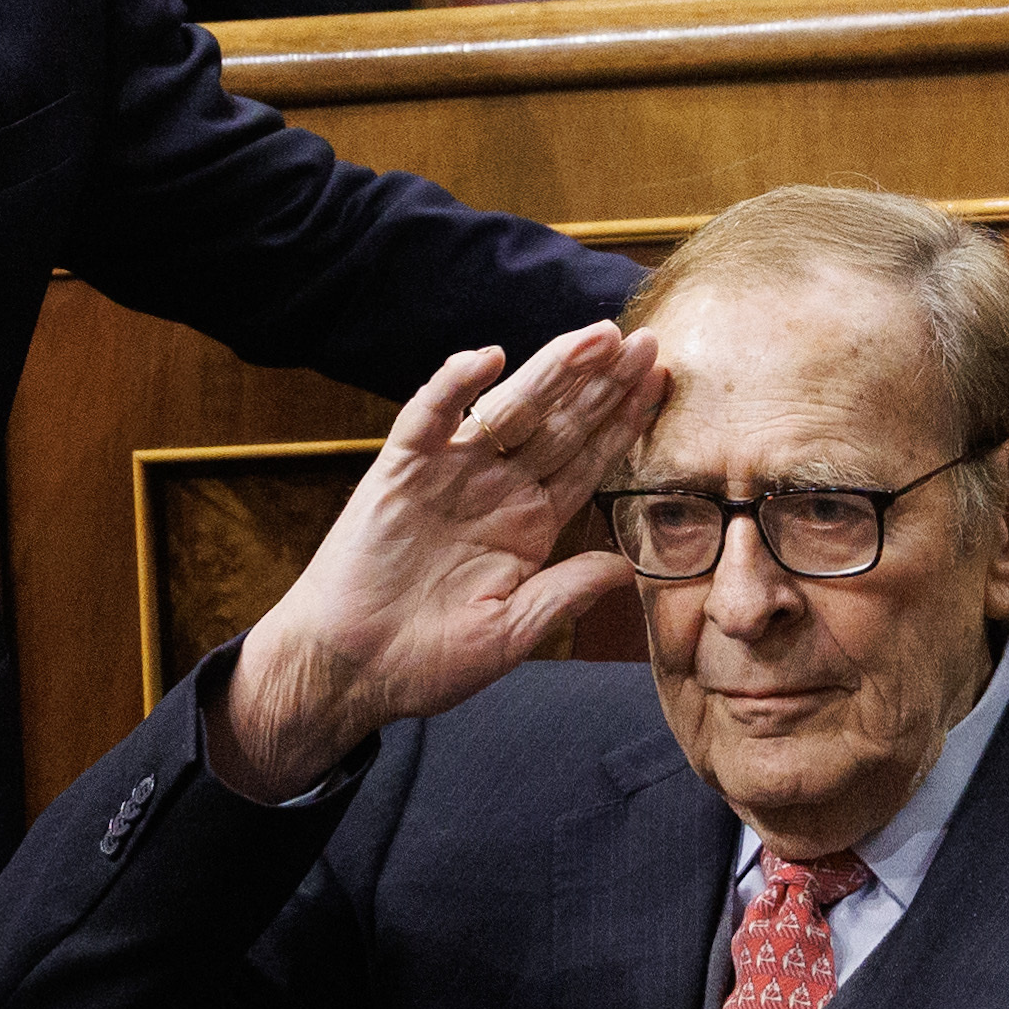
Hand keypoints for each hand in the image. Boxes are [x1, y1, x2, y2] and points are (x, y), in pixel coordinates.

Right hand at [208, 323, 670, 801]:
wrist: (348, 671)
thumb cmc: (428, 660)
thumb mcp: (512, 634)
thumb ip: (566, 593)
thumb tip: (627, 566)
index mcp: (529, 524)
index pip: (587, 461)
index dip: (623, 422)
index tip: (660, 383)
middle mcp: (494, 489)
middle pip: (558, 424)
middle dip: (601, 383)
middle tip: (642, 341)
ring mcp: (447, 475)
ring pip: (506, 410)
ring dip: (549, 372)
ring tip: (593, 338)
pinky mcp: (399, 472)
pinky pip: (429, 418)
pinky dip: (453, 386)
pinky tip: (487, 358)